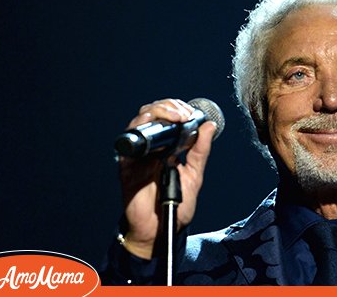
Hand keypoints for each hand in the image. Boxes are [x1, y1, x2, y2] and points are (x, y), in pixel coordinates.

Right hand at [117, 99, 216, 258]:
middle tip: (184, 114)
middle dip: (168, 107)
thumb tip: (209, 126)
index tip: (191, 112)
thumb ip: (201, 151)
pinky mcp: (127, 164)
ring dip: (157, 112)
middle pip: (153, 113)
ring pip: (140, 121)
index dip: (177, 109)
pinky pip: (129, 141)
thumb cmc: (175, 205)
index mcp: (167, 147)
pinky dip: (141, 130)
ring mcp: (139, 154)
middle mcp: (151, 147)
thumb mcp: (195, 174)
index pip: (168, 118)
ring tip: (175, 117)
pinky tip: (158, 133)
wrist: (160, 229)